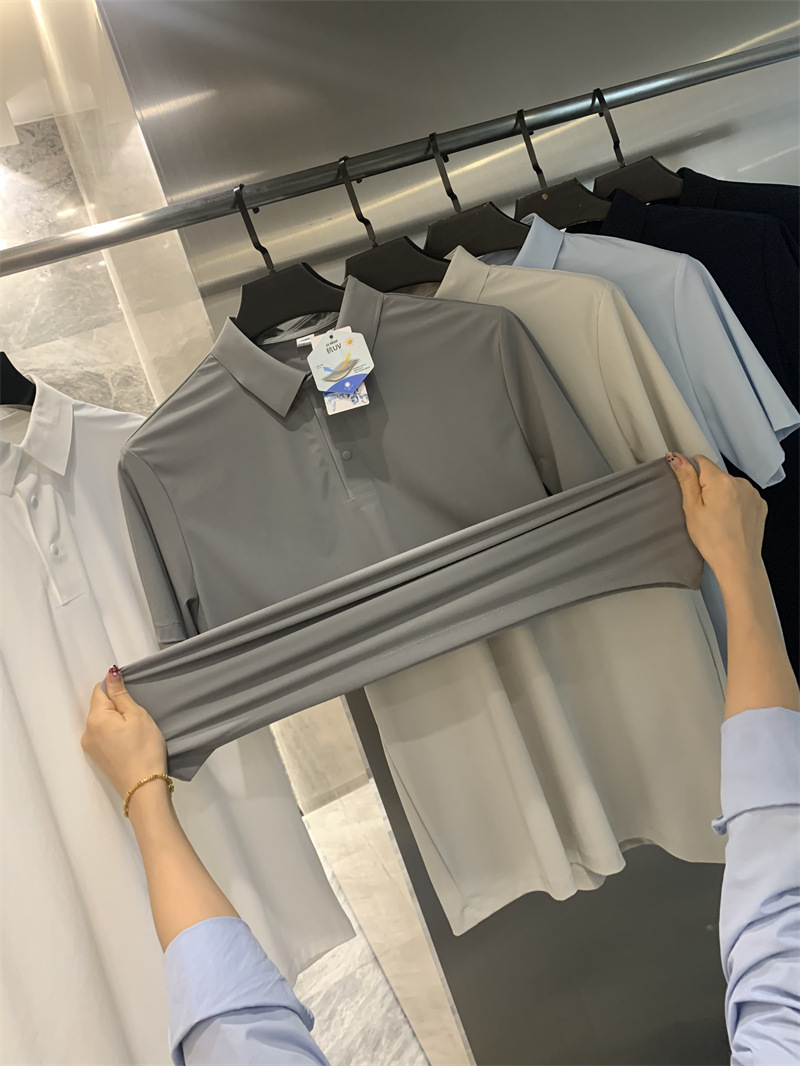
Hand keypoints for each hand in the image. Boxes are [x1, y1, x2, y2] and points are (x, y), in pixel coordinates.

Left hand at [82, 667, 167, 799]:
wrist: (143, 788)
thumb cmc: (144, 748)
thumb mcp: (137, 715)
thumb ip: (120, 694)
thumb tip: (110, 674)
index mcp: (95, 717)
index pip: (99, 690)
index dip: (116, 689)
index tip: (133, 698)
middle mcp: (86, 731)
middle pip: (99, 706)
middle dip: (117, 706)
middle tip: (138, 717)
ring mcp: (90, 747)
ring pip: (102, 722)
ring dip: (116, 720)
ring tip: (135, 731)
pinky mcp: (97, 758)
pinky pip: (103, 736)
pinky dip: (114, 734)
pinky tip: (129, 742)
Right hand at [667, 452, 767, 590]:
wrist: (738, 563)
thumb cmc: (713, 540)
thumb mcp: (692, 509)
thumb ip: (686, 480)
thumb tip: (677, 458)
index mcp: (721, 481)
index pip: (701, 461)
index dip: (691, 474)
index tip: (690, 492)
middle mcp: (740, 482)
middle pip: (716, 474)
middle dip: (707, 487)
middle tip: (703, 511)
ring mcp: (753, 493)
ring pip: (729, 485)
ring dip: (722, 495)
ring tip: (717, 518)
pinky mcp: (759, 504)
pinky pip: (742, 495)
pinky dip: (735, 503)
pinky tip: (730, 520)